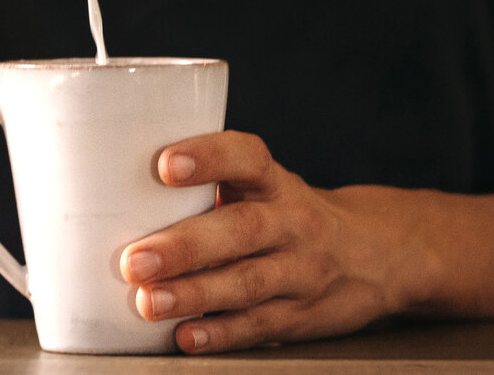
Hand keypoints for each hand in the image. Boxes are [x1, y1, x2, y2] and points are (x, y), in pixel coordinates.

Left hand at [119, 131, 425, 353]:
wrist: (372, 254)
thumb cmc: (291, 213)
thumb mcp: (266, 187)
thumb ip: (213, 189)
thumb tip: (122, 193)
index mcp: (275, 182)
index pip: (247, 158)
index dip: (208, 157)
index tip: (164, 164)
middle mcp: (292, 222)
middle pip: (242, 229)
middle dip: (186, 245)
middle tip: (135, 258)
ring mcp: (299, 271)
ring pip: (248, 282)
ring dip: (195, 294)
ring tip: (149, 301)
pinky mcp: (299, 316)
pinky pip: (258, 326)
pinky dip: (221, 333)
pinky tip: (185, 336)